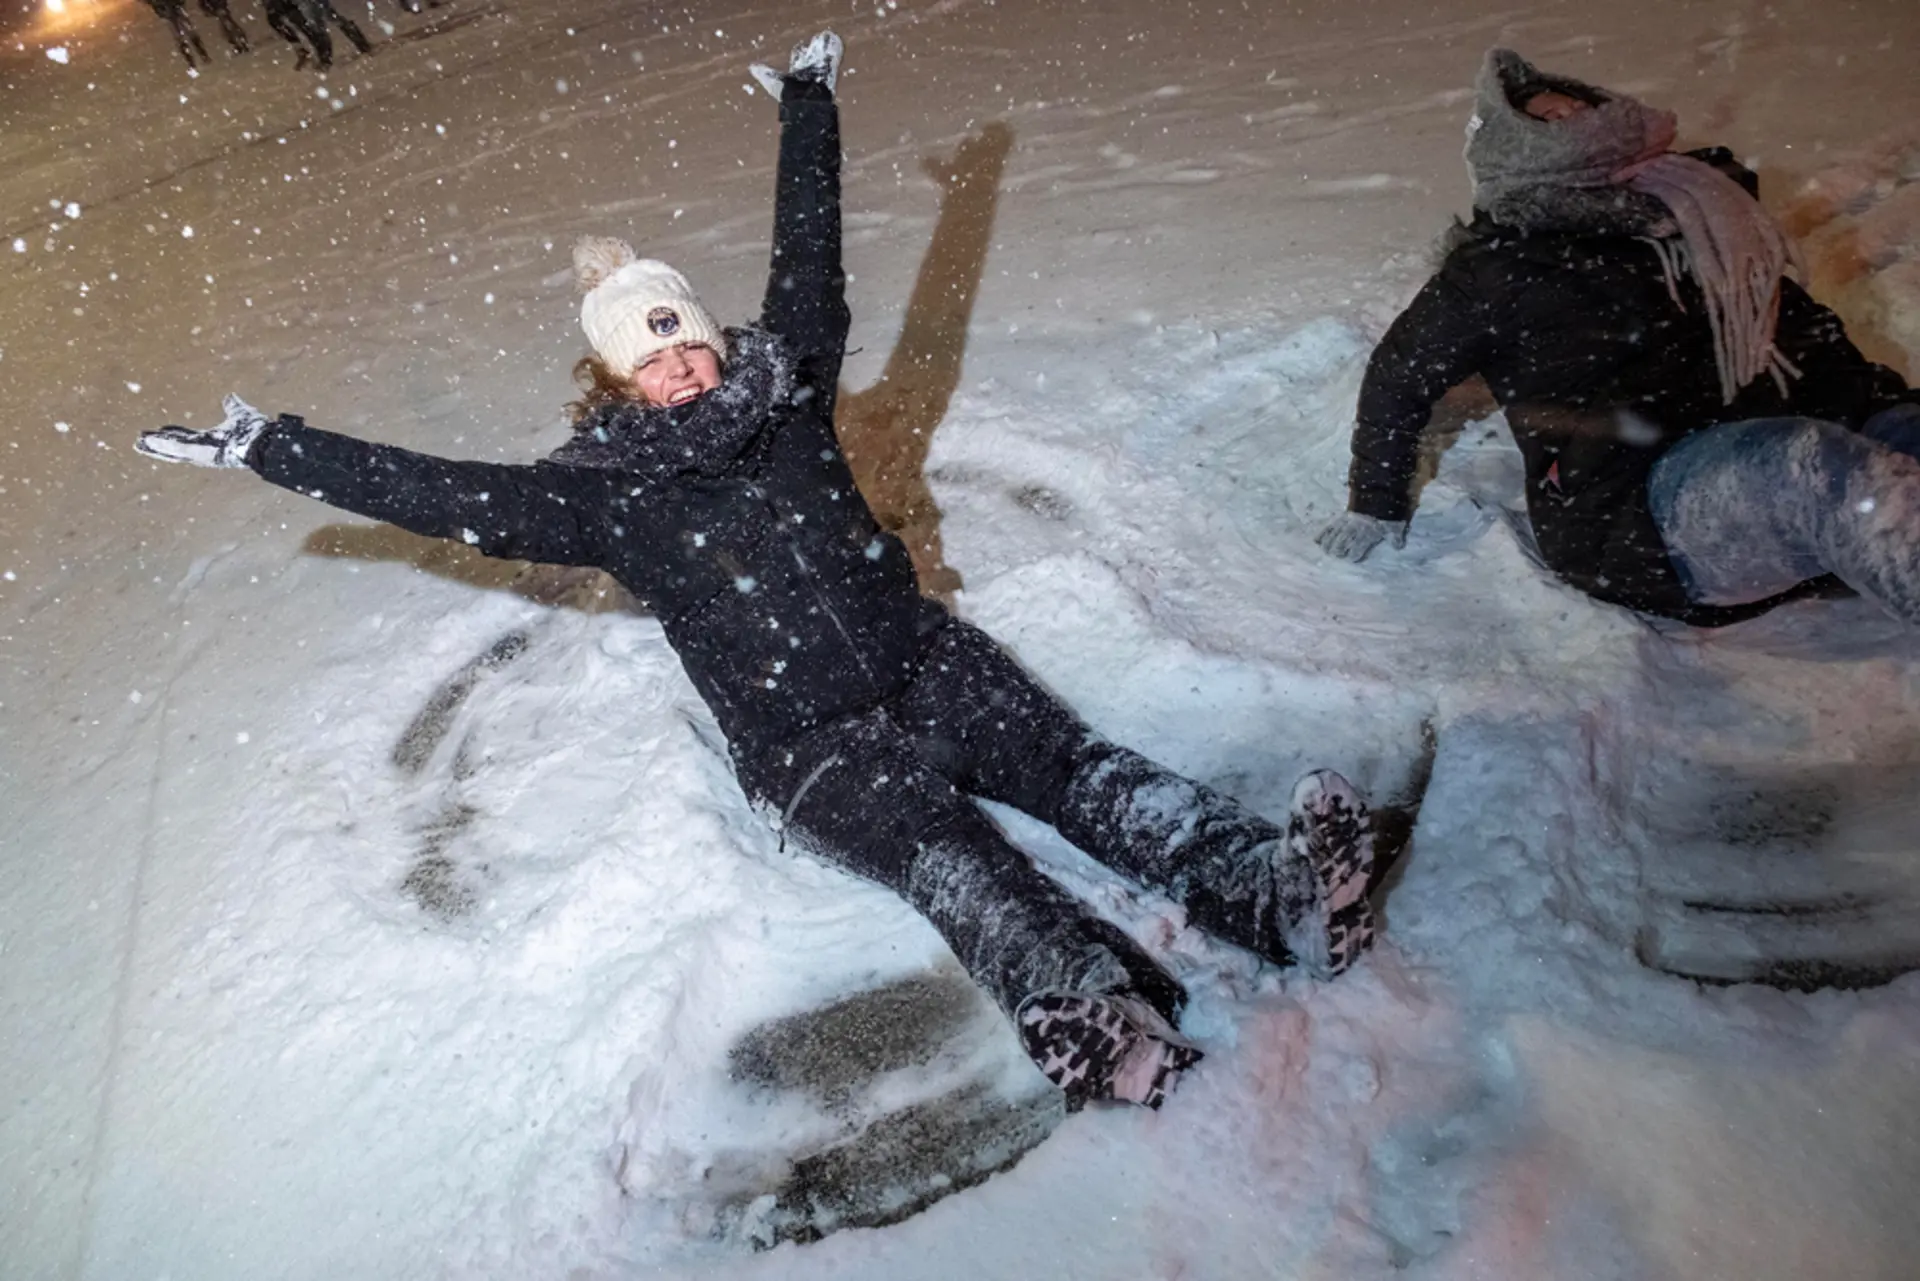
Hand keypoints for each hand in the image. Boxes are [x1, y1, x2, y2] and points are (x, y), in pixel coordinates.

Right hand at [136, 394, 270, 467]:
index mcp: (212, 440)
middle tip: (139, 442)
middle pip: (176, 448)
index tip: (160, 430)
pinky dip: (165, 446)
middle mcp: (206, 449)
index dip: (173, 434)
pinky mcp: (203, 455)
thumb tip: (230, 396)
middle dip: (158, 445)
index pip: (187, 438)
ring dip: (157, 447)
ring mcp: (203, 454)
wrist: (267, 441)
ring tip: (138, 443)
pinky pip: (180, 450)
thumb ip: (232, 406)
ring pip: (175, 451)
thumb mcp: (239, 412)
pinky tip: (150, 441)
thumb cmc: (257, 431)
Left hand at [749, 29, 841, 99]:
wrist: (805, 104)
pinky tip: (836, 40)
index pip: (799, 60)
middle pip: (813, 57)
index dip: (800, 52)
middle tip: (818, 39)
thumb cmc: (789, 96)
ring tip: (827, 36)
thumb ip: (764, 74)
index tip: (801, 46)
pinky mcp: (830, 73)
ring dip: (825, 48)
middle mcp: (809, 73)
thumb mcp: (773, 82)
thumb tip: (752, 67)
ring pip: (823, 57)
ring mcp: (821, 73)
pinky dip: (835, 50)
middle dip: (815, 49)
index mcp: (797, 74)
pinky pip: (833, 60)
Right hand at [1316, 511, 1406, 562]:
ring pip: (1334, 534)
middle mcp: (1354, 529)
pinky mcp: (1341, 516)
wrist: (1378, 492)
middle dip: (1338, 550)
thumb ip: (1395, 536)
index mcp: (1367, 534)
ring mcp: (1346, 522)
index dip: (1354, 555)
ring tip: (1324, 550)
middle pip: (1342, 542)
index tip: (1352, 558)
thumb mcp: (1395, 524)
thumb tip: (1398, 547)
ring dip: (1328, 543)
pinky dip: (1323, 532)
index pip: (1357, 548)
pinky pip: (1330, 525)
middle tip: (1335, 555)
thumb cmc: (1387, 511)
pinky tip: (1316, 540)